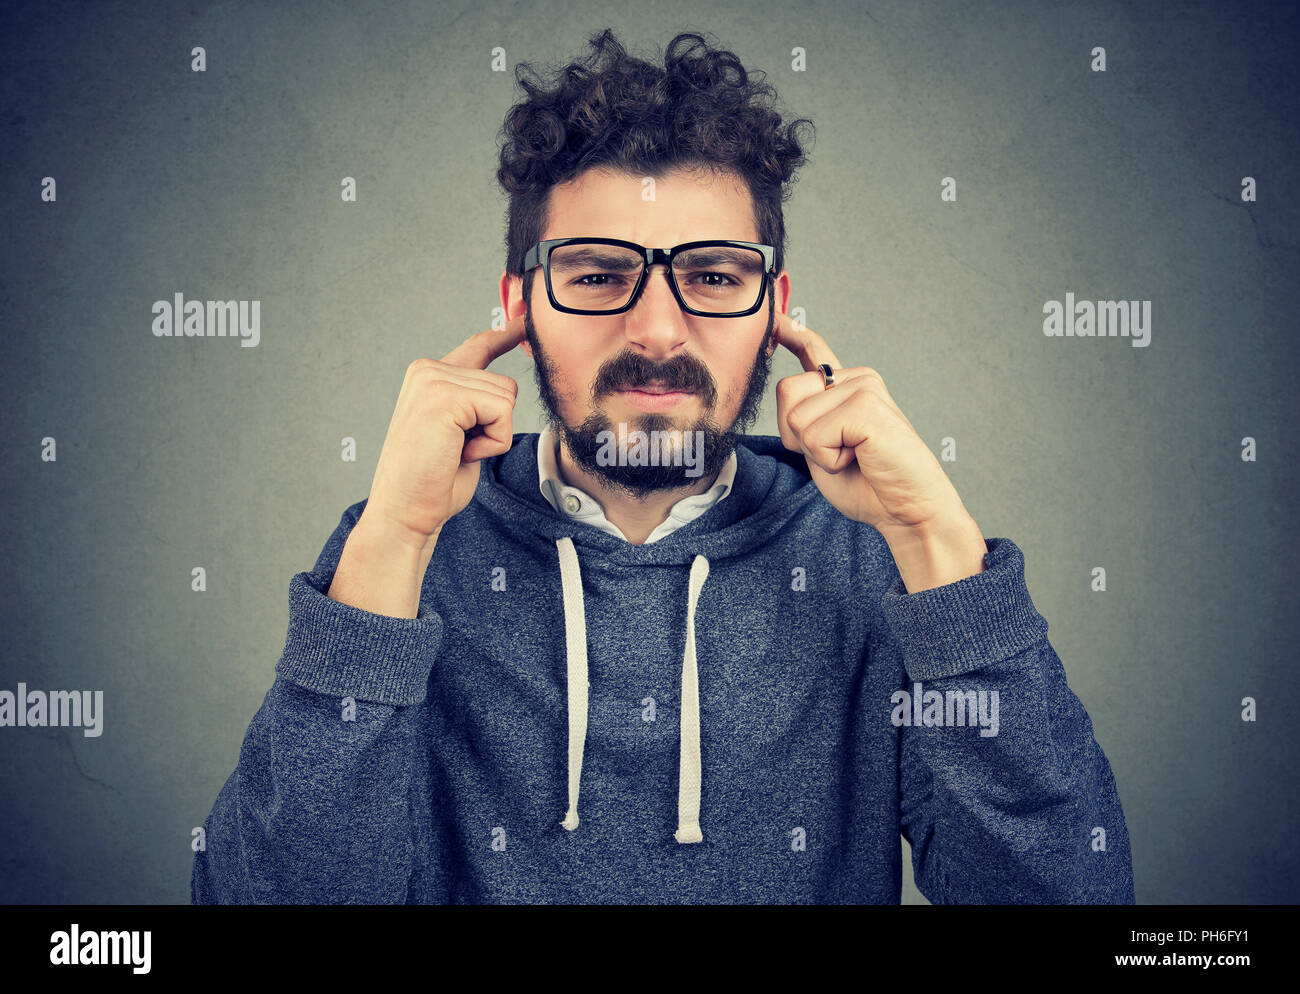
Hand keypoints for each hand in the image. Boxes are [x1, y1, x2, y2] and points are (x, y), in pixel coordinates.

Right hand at [362, 312, 524, 549]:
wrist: (405, 511)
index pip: (478, 346)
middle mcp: (428, 369)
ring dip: (492, 435)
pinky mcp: (445, 396)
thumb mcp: (460, 432)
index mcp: (429, 375)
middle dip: (493, 426)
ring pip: (505, 398)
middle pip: (505, 384)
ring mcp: (433, 379)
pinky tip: (460, 452)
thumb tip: (503, 388)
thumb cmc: (433, 481)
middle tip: (457, 449)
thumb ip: (475, 403)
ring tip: (455, 451)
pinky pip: (502, 412)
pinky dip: (491, 441)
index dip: (506, 336)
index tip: (525, 321)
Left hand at [773, 312, 986, 588]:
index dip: (790, 334)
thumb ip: (805, 418)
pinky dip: (828, 459)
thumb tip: (787, 392)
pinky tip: (859, 459)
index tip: (776, 319)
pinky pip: (813, 434)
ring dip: (815, 451)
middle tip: (838, 455)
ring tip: (852, 457)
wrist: (908, 511)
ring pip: (796, 418)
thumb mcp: (823, 448)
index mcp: (847, 385)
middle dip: (797, 435)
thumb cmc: (868, 484)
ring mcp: (864, 387)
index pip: (813, 349)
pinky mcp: (866, 406)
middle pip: (786, 392)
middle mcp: (857, 377)